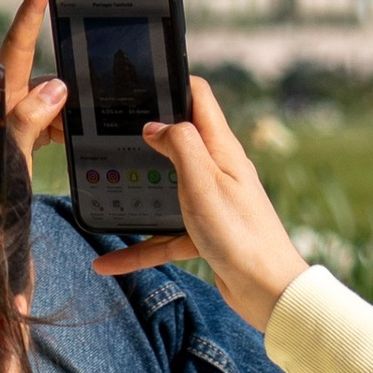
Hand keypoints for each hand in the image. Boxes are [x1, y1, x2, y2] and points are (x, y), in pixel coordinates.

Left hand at [0, 0, 68, 177]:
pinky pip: (53, 119)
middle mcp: (6, 100)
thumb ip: (27, 121)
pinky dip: (65, 128)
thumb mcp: (8, 159)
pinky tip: (70, 142)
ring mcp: (15, 117)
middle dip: (69, 90)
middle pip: (45, 75)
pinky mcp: (25, 134)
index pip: (19, 41)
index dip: (33, 4)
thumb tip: (56, 87)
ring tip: (67, 141)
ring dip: (67, 117)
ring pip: (53, 100)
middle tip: (71, 121)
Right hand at [90, 77, 309, 333]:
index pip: (198, 98)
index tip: (140, 81)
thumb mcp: (203, 180)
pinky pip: (165, 236)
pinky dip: (140, 247)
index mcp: (222, 149)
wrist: (269, 292)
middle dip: (145, 136)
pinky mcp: (207, 234)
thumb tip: (155, 125)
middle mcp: (219, 171)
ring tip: (104, 189)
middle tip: (109, 132)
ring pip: (166, 190)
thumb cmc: (239, 234)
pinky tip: (109, 262)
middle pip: (179, 141)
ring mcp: (213, 202)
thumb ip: (180, 144)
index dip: (172, 82)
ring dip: (138, 192)